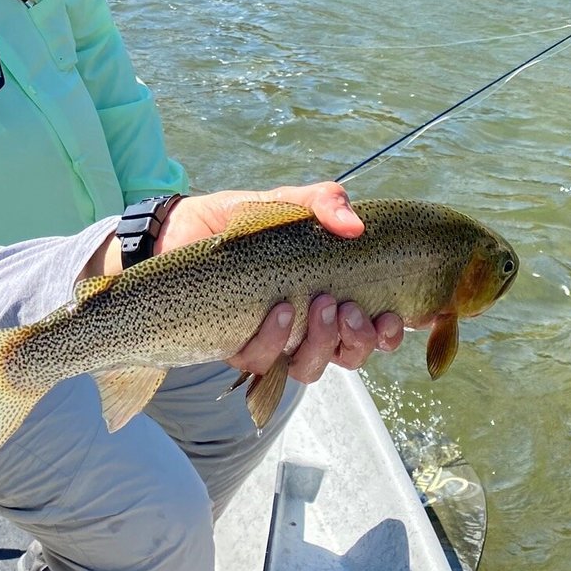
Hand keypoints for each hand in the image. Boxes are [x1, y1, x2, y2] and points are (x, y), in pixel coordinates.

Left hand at [159, 183, 403, 382]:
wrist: (177, 230)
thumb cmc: (239, 223)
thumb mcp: (282, 203)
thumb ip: (321, 202)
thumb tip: (355, 225)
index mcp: (326, 297)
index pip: (371, 330)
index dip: (389, 335)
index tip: (392, 316)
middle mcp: (303, 327)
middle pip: (347, 357)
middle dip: (358, 341)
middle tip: (348, 309)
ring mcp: (270, 342)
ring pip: (308, 369)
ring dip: (322, 344)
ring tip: (320, 306)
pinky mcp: (234, 347)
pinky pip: (262, 362)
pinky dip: (276, 340)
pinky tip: (279, 311)